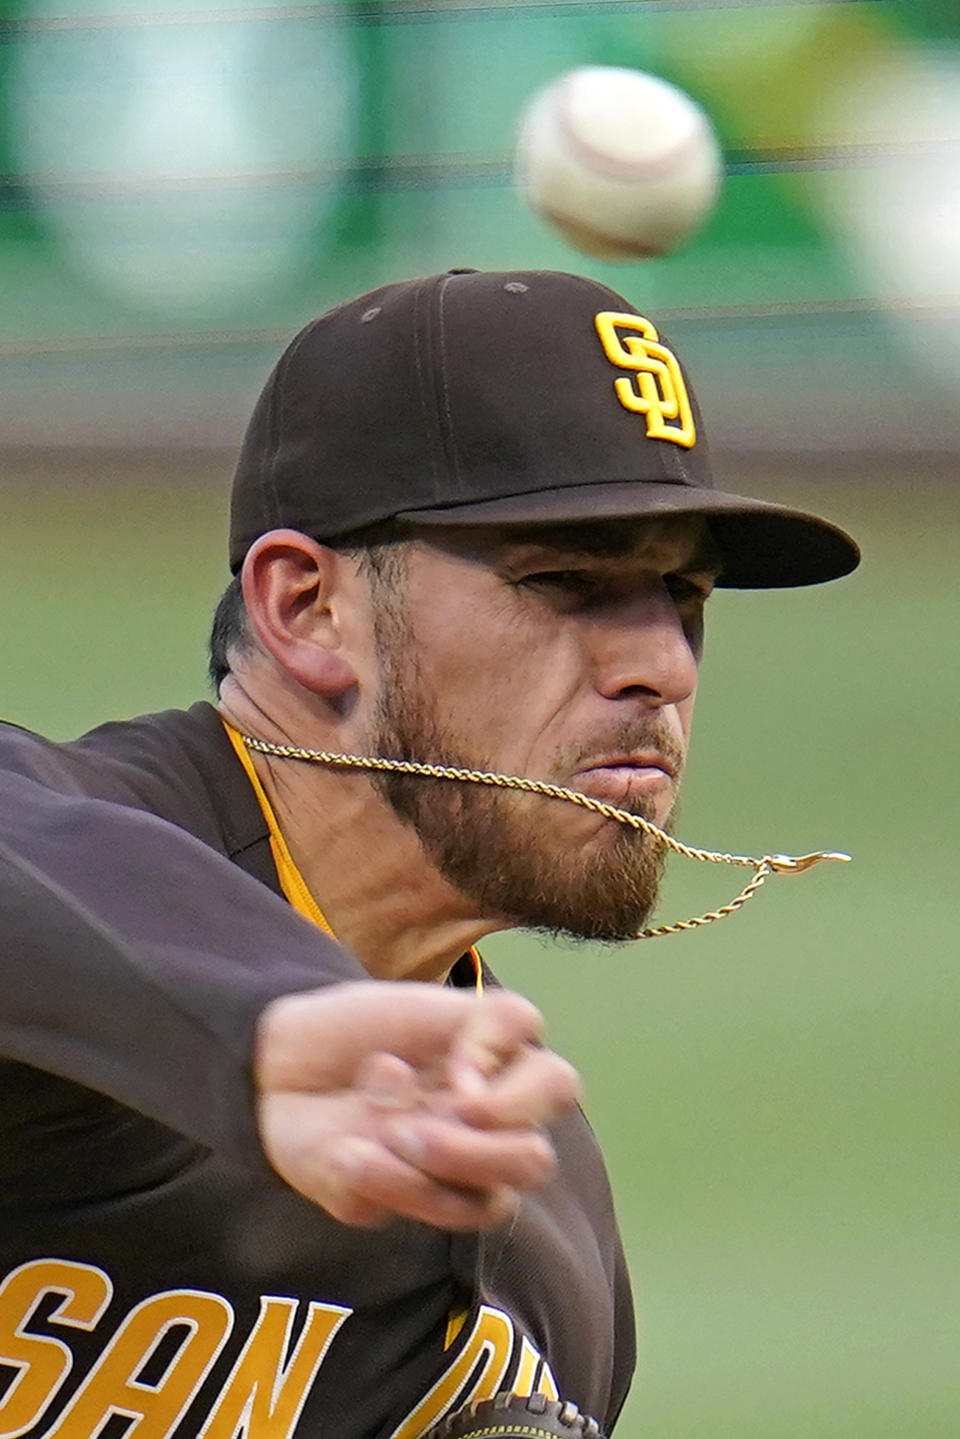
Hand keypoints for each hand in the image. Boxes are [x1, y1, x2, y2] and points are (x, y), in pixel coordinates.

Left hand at [255, 983, 579, 1229]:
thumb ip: (478, 1028)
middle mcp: (490, 1130)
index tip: (457, 1072)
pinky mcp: (401, 1204)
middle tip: (411, 1132)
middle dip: (474, 1153)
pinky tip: (341, 1154)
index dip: (516, 1093)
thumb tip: (477, 1096)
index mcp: (502, 1070)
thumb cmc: (361, 1026)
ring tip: (357, 1145)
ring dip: (421, 1177)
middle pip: (534, 1162)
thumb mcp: (423, 1005)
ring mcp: (451, 1174)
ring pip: (486, 1205)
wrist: (278, 1060)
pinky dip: (378, 1184)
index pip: (556, 1086)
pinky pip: (411, 1217)